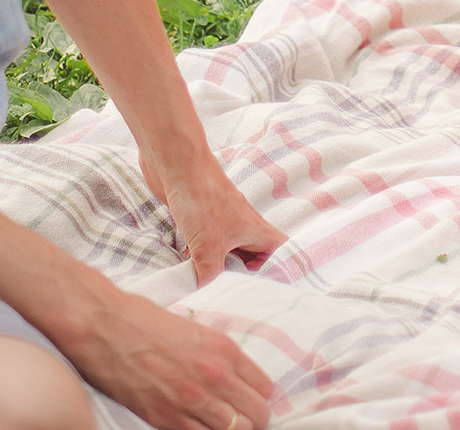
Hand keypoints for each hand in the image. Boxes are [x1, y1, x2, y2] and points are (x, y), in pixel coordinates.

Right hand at [62, 284, 275, 429]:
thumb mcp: (195, 331)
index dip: (260, 397)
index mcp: (224, 350)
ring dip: (231, 429)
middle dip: (254, 419)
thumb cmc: (144, 322)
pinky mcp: (164, 418)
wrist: (104, 326)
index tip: (252, 400)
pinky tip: (198, 425)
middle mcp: (214, 376)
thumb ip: (218, 356)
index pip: (264, 388)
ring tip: (221, 423)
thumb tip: (234, 378)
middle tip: (243, 418)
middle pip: (256, 415)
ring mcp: (190, 400)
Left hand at [143, 152, 286, 286]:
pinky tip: (190, 268)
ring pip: (229, 251)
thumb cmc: (201, 198)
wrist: (176, 163)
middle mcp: (242, 226)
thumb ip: (211, 275)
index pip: (281, 252)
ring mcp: (221, 222)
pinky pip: (207, 245)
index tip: (274, 289)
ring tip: (214, 287)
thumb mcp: (208, 246)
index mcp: (256, 230)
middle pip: (255, 255)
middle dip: (248, 275)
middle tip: (238, 295)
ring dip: (222, 267)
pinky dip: (201, 258)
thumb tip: (207, 295)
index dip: (283, 269)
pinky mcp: (201, 220)